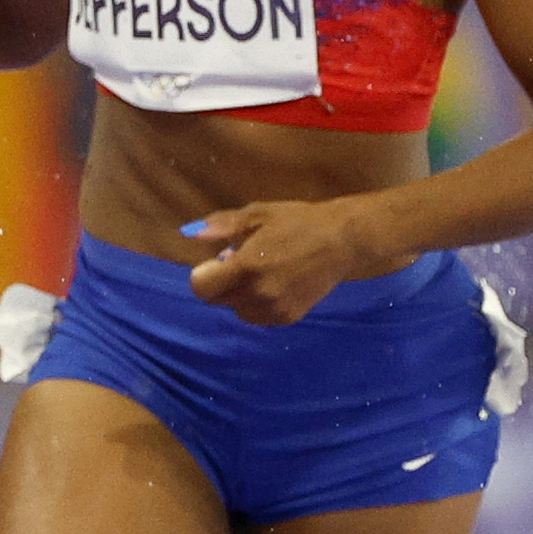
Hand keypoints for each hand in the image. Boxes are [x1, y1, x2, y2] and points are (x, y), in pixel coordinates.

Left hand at [181, 200, 377, 326]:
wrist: (343, 242)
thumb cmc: (297, 223)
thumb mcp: (257, 215)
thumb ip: (221, 225)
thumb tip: (189, 232)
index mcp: (246, 268)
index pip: (200, 287)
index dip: (204, 274)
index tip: (218, 262)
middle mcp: (258, 294)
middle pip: (216, 299)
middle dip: (222, 282)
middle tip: (243, 262)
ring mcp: (274, 310)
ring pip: (235, 309)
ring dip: (238, 294)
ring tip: (262, 272)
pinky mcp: (287, 318)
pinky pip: (256, 316)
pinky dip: (256, 304)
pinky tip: (274, 283)